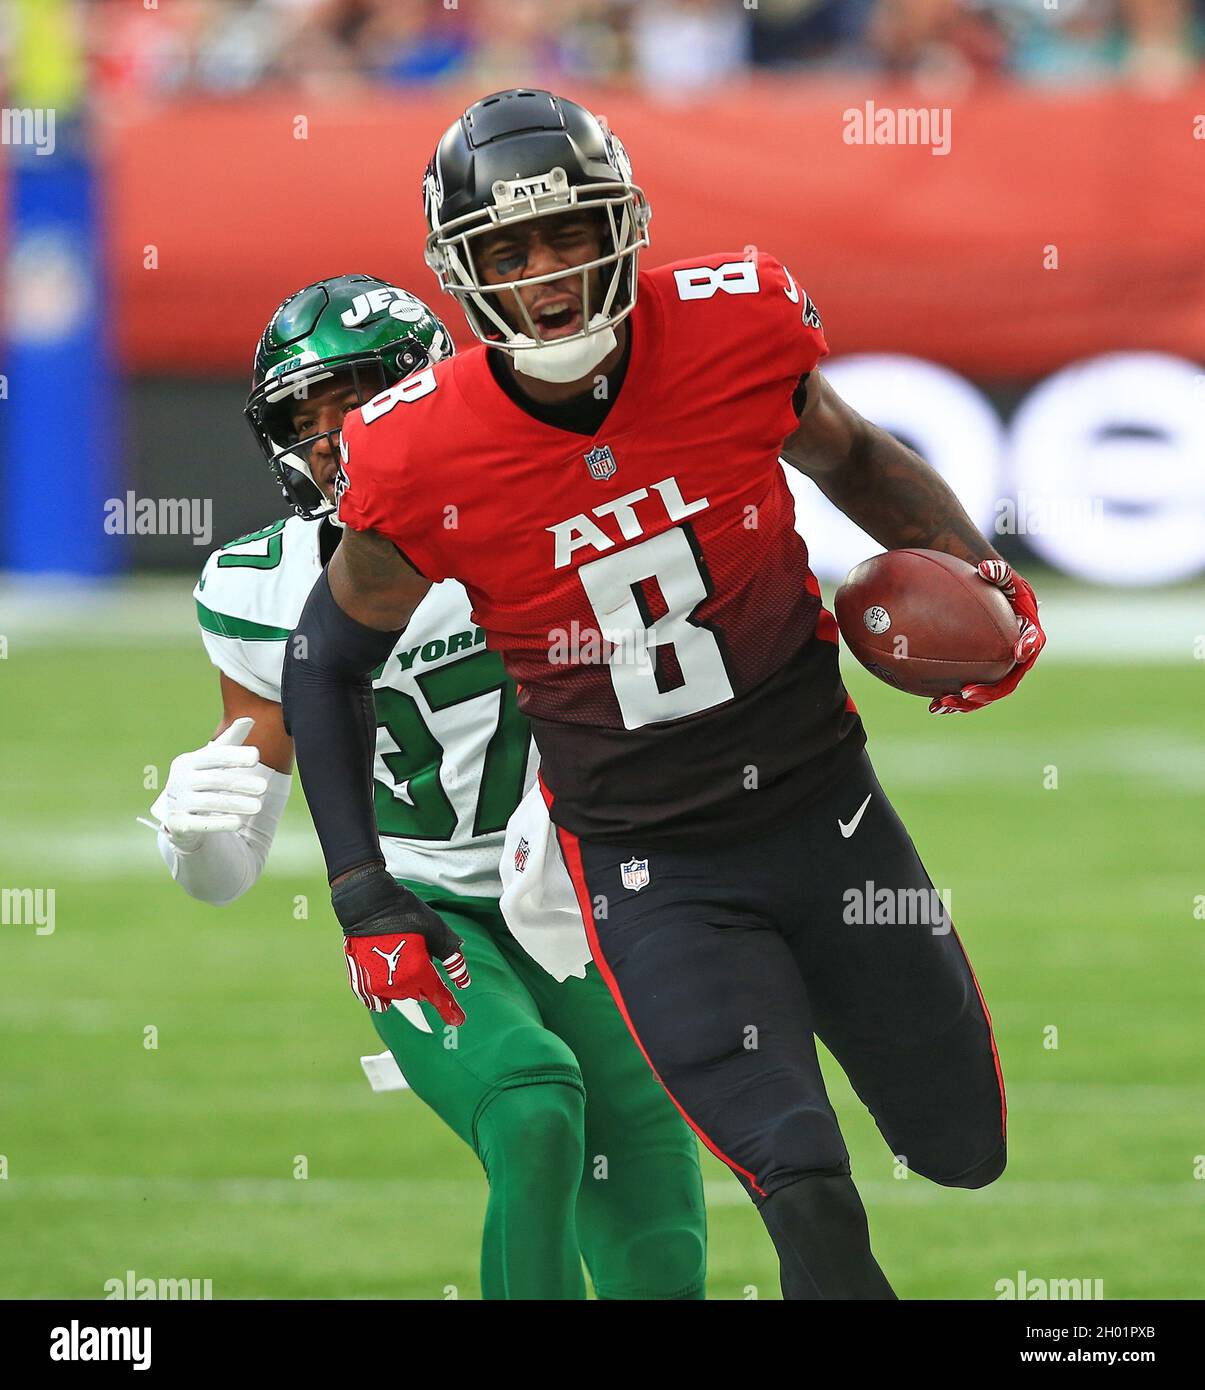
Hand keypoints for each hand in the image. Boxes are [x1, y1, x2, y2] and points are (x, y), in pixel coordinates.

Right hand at [150, 717, 268, 847]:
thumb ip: (230, 741)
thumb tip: (250, 718)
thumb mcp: (212, 760)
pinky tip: (238, 823)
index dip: (235, 755)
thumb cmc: (202, 781)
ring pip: (209, 803)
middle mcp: (179, 780)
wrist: (178, 814)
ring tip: (258, 806)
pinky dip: (219, 823)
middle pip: (215, 780)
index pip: (215, 756)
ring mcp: (176, 802)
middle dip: (241, 783)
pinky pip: (200, 824)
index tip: (256, 757)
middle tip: (264, 787)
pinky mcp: (178, 824)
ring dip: (235, 804)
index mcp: (188, 761)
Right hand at [332, 867, 469, 1024]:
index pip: (439, 996)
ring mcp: (377, 986)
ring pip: (401, 994)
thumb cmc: (405, 913)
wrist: (368, 904)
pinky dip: (386, 991)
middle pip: (420, 993)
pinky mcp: (361, 984)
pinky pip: (379, 1000)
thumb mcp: (437, 930)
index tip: (459, 1021)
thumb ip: (452, 959)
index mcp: (418, 971)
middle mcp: (398, 984)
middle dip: (423, 980)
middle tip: (417, 953)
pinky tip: (385, 972)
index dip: (450, 1010)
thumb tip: (463, 982)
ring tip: (398, 954)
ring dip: (405, 982)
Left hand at [930, 560, 1045, 713]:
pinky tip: (933, 705)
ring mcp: (997, 667)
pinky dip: (952, 698)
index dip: (1027, 647)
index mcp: (1028, 632)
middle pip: (1006, 681)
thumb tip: (987, 569)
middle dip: (988, 691)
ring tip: (942, 705)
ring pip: (985, 692)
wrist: (978, 590)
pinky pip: (967, 689)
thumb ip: (997, 570)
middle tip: (967, 693)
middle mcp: (1016, 656)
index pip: (1033, 642)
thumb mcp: (997, 572)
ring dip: (966, 703)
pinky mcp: (979, 672)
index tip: (1017, 651)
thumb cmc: (989, 580)